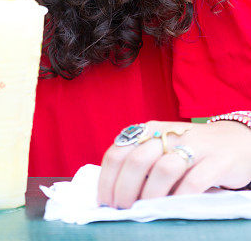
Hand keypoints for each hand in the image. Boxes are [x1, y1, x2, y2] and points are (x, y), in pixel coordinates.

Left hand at [97, 119, 250, 207]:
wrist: (235, 141)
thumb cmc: (191, 150)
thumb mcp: (162, 149)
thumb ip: (141, 163)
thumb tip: (114, 192)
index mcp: (148, 131)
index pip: (118, 152)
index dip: (107, 179)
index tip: (104, 201)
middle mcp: (167, 134)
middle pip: (136, 161)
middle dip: (124, 189)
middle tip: (123, 209)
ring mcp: (193, 146)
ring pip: (163, 169)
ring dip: (149, 194)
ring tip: (144, 211)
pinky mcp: (216, 160)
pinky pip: (194, 181)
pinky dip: (180, 197)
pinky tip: (173, 208)